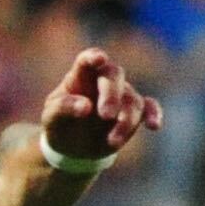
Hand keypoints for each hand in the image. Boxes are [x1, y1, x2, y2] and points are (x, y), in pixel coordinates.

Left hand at [37, 45, 165, 164]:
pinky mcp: (135, 112)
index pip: (87, 59)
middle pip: (114, 75)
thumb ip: (63, 108)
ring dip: (125, 120)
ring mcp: (121, 95)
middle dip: (112, 94)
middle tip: (105, 115)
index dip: (93, 57)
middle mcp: (103, 80)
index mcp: (80, 76)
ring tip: (112, 141)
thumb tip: (86, 107)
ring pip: (131, 98)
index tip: (99, 59)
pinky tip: (154, 125)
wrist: (73, 148)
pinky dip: (154, 114)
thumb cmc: (60, 126)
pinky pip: (149, 107)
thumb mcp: (50, 119)